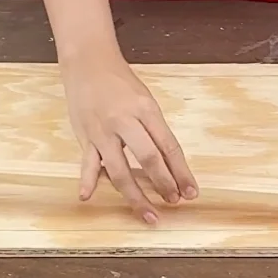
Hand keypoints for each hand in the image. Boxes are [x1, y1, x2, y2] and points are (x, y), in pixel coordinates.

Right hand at [60, 48, 197, 224]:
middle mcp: (125, 121)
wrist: (88, 62)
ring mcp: (103, 131)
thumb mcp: (145, 100)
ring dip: (135, 196)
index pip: (169, 146)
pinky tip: (87, 197)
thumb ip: (155, 130)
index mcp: (146, 110)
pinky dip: (87, 180)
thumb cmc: (121, 82)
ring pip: (119, 169)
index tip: (191, 192)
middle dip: (164, 184)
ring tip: (148, 214)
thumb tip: (169, 162)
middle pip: (148, 159)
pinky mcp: (85, 136)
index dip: (182, 172)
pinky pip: (87, 162)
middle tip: (174, 202)